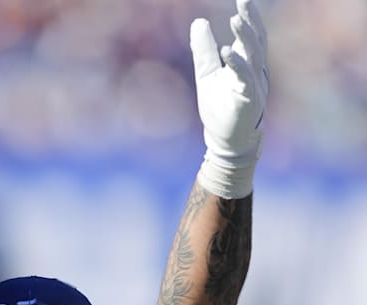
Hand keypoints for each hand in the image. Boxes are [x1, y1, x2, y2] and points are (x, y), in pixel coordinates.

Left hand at [190, 0, 267, 199]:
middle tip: (244, 2)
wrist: (225, 141)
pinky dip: (237, 66)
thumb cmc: (220, 108)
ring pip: (253, 58)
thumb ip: (204, 50)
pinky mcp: (248, 101)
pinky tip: (227, 52)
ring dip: (245, 39)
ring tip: (236, 21)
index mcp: (247, 64)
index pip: (251, 36)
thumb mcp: (207, 74)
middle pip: (256, 42)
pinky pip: (245, 80)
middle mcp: (254, 72)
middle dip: (251, 22)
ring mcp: (254, 86)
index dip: (249, 18)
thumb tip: (199, 22)